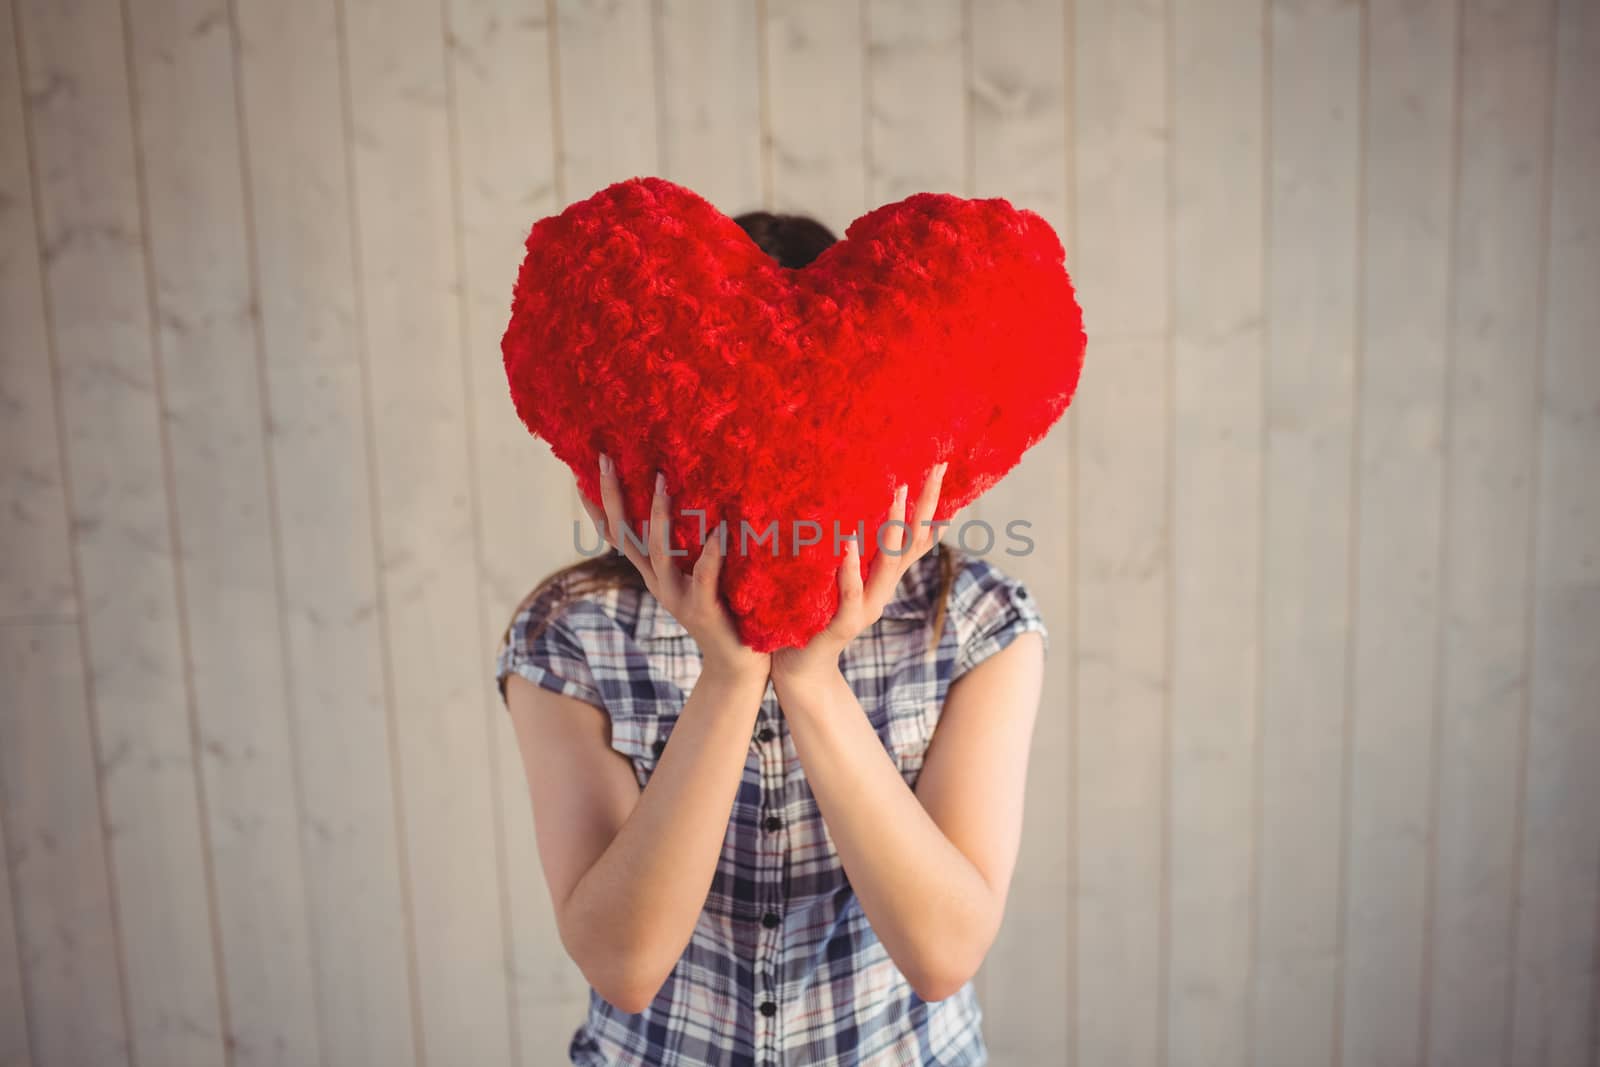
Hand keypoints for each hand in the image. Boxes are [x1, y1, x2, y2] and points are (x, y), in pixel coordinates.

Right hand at [581, 454, 769, 684]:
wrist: (735, 666)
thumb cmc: (724, 612)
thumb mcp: (698, 576)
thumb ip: (691, 547)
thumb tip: (697, 500)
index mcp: (653, 573)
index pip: (617, 535)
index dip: (598, 507)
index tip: (582, 473)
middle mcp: (657, 583)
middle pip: (625, 537)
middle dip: (613, 498)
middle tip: (606, 460)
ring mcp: (677, 597)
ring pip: (659, 554)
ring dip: (658, 517)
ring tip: (662, 481)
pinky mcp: (704, 610)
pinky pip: (704, 577)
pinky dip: (710, 554)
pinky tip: (718, 531)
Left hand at [770, 461, 948, 686]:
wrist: (798, 667)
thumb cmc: (812, 615)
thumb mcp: (834, 576)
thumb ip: (846, 549)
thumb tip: (844, 505)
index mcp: (881, 577)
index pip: (915, 536)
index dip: (931, 506)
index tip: (939, 466)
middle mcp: (882, 590)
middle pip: (913, 543)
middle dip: (926, 505)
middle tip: (936, 467)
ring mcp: (866, 607)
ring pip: (889, 564)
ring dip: (894, 527)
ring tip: (898, 492)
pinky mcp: (843, 624)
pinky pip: (850, 593)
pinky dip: (851, 568)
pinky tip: (849, 544)